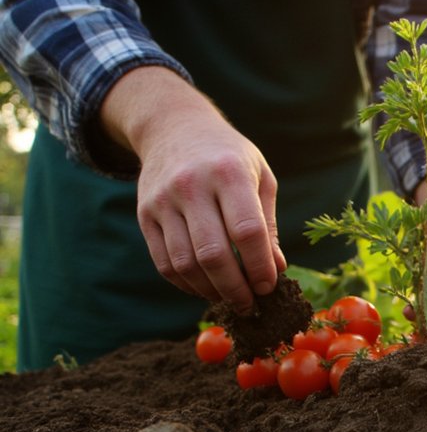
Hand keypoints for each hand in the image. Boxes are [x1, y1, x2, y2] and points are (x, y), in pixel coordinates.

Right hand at [100, 67, 285, 312]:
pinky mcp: (144, 214)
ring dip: (211, 291)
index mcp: (229, 173)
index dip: (260, 266)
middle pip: (213, 254)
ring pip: (186, 264)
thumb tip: (277, 268)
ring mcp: (163, 201)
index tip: (269, 286)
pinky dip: (186, 284)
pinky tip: (205, 289)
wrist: (174, 127)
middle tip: (250, 304)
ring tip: (230, 300)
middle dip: (236, 288)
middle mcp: (192, 186)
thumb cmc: (229, 156)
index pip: (247, 231)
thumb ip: (267, 223)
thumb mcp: (259, 176)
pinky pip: (164, 262)